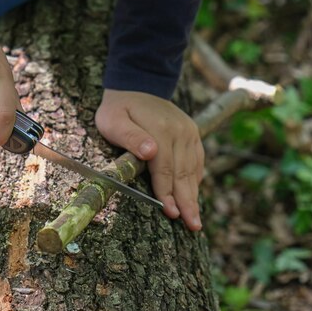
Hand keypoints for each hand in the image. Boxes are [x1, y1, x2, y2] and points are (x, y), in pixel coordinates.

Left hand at [95, 89, 203, 230]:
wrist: (137, 84)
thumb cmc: (119, 109)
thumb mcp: (114, 120)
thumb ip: (130, 137)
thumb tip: (151, 153)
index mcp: (161, 131)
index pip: (165, 169)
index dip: (167, 193)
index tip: (172, 214)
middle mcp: (181, 132)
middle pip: (183, 174)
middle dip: (187, 202)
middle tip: (193, 226)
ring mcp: (189, 133)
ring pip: (193, 170)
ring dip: (194, 196)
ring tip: (196, 220)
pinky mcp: (192, 134)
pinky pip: (197, 161)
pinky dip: (195, 180)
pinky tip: (194, 197)